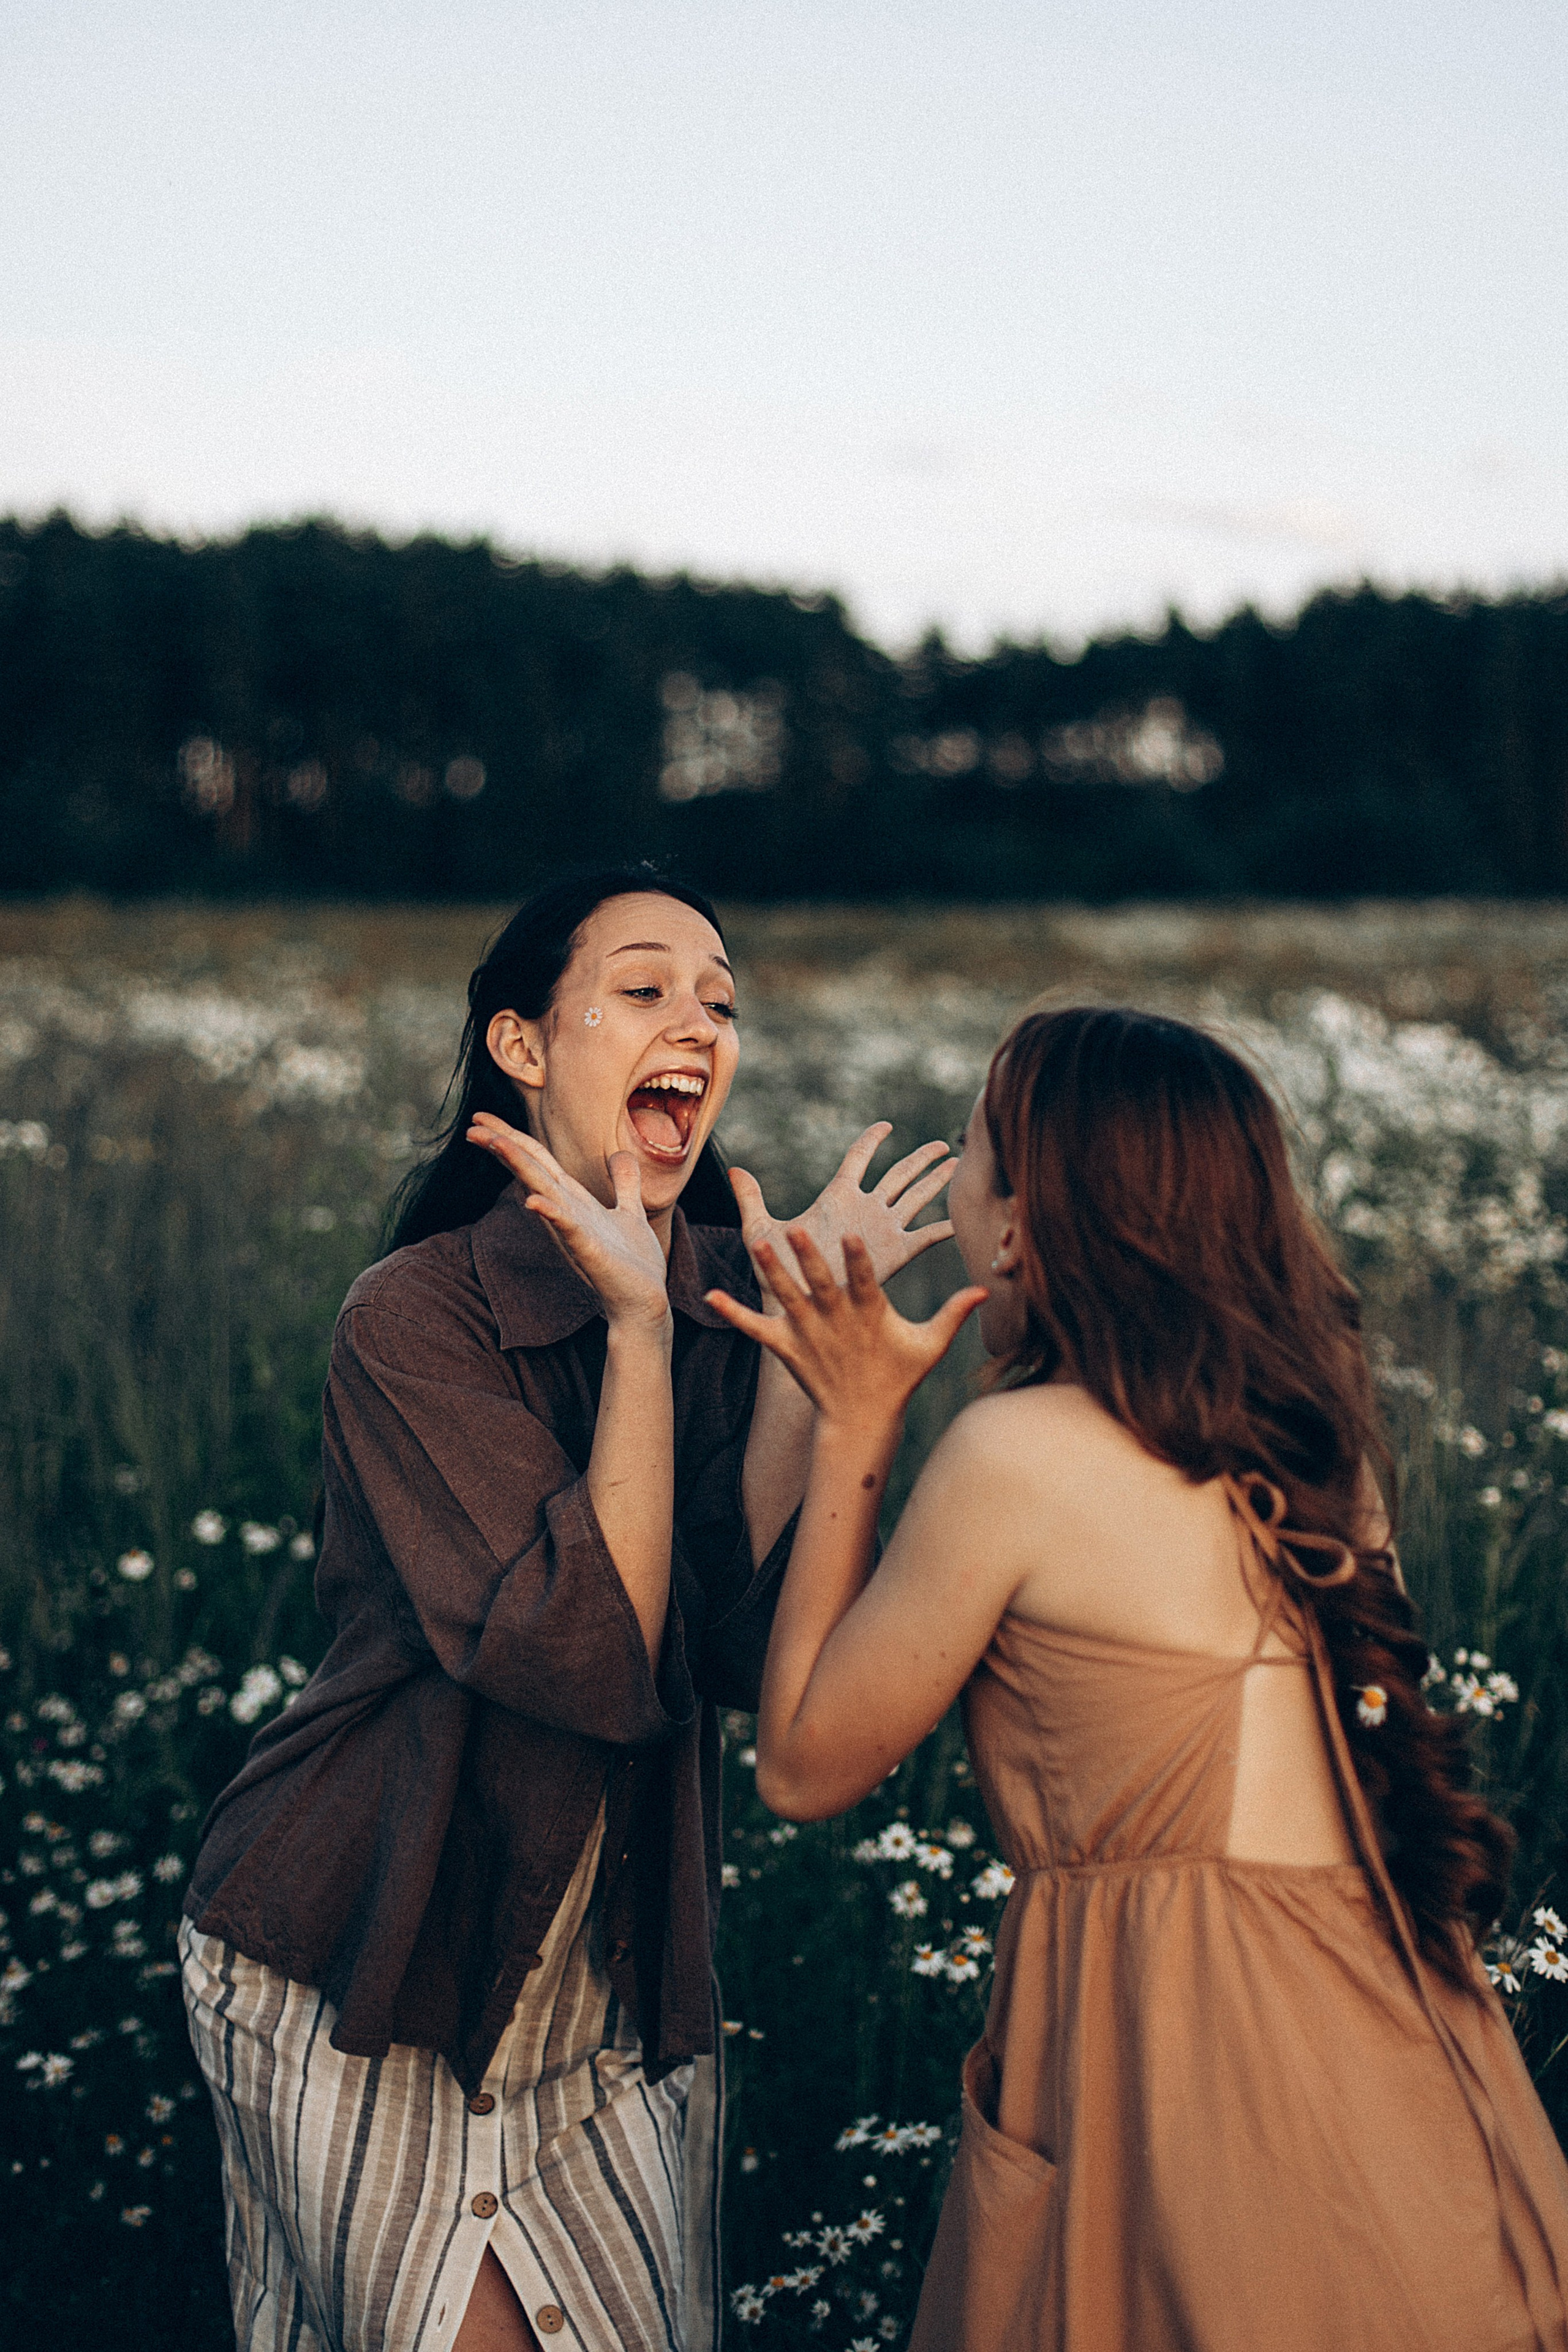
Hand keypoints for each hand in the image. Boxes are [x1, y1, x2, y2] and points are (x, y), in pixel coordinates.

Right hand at [468, 1113, 669, 1333]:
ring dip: (519, 1166)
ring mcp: (574, 1230)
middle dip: (503, 1145)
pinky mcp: (588, 1250)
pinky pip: (566, 1227)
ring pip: (541, 1191)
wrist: (645, 1301)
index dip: (512, 1137)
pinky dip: (550, 1213)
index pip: (537, 1161)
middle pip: (531, 1169)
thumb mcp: (630, 1210)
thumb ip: (624, 1182)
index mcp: (574, 1200)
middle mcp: (567, 1212)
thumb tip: (619, 1154)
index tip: (482, 1116)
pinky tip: (533, 1201)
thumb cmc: (632, 1262)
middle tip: (471, 1124)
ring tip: (494, 1142)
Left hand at [706, 1227, 986, 1430]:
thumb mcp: (929, 1346)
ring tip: (756, 1243)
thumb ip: (954, 1314)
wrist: (861, 1419)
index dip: (859, 1259)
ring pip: (788, 1298)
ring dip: (771, 1273)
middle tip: (797, 1229)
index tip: (854, 1232)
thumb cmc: (898, 1376)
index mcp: (870, 1315)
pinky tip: (710, 1295)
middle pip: (821, 1286)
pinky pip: (756, 1330)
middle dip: (810, 1259)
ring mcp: (808, 1335)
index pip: (864, 1281)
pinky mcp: (786, 1348)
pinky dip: (733, 1314)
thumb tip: (987, 1289)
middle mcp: (836, 1322)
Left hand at [728, 1123, 955, 1314]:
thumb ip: (751, 1200)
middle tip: (945, 1145)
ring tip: (958, 1167)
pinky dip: (942, 1230)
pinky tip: (961, 1224)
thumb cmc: (777, 1275)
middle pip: (897, 1175)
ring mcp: (880, 1232)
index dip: (871, 1141)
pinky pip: (923, 1238)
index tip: (886, 1126)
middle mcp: (862, 1211)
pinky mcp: (893, 1256)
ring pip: (916, 1199)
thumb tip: (733, 1169)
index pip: (858, 1159)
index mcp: (836, 1198)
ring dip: (937, 1182)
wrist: (796, 1311)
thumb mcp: (761, 1233)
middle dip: (921, 1159)